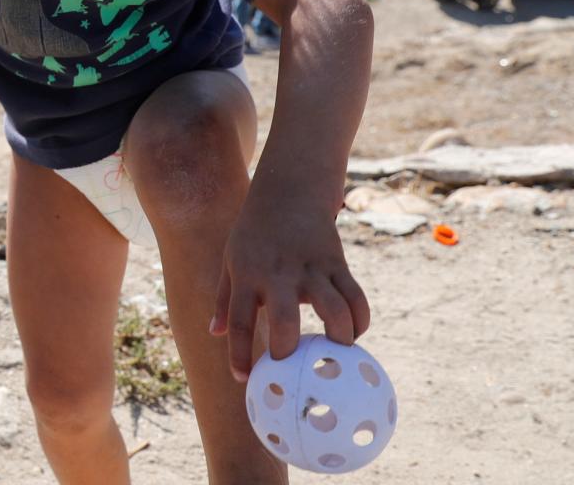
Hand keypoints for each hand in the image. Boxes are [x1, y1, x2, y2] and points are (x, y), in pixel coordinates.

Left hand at [210, 198, 370, 382]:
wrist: (287, 192)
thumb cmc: (254, 232)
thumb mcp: (231, 260)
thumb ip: (225, 299)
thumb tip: (214, 333)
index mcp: (246, 275)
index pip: (238, 321)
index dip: (239, 354)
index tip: (244, 381)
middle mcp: (277, 274)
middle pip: (283, 320)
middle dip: (288, 350)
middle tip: (294, 370)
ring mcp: (310, 268)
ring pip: (332, 309)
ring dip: (338, 337)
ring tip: (337, 356)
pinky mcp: (336, 262)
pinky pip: (355, 296)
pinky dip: (359, 319)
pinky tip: (353, 333)